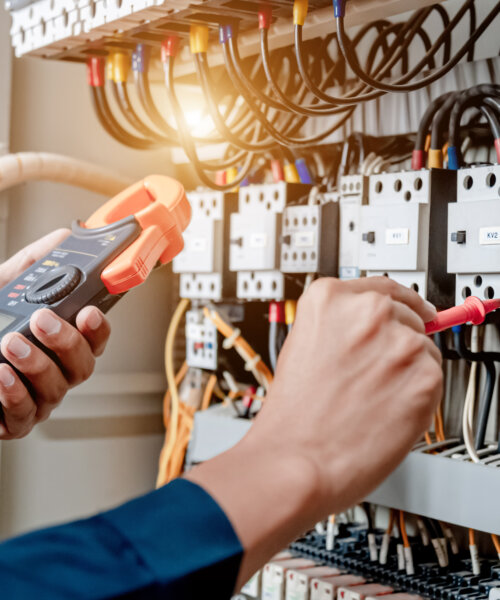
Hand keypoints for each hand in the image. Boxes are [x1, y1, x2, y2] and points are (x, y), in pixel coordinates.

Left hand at [0, 229, 110, 438]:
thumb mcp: (3, 287)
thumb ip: (34, 264)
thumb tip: (65, 238)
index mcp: (60, 340)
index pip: (95, 338)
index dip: (98, 328)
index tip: (89, 312)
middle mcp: (55, 370)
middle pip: (83, 366)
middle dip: (66, 343)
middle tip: (43, 320)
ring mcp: (38, 397)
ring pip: (57, 390)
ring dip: (36, 365)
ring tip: (11, 343)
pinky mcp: (15, 420)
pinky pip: (25, 415)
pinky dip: (15, 395)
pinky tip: (0, 375)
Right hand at [259, 276, 441, 513]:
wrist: (296, 459)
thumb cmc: (294, 414)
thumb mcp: (303, 346)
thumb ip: (340, 326)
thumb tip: (377, 327)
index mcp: (330, 298)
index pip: (382, 286)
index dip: (401, 301)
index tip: (413, 308)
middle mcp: (367, 311)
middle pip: (406, 317)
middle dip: (397, 344)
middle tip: (377, 374)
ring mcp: (399, 342)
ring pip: (423, 349)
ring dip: (407, 371)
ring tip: (373, 398)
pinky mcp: (424, 376)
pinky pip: (433, 379)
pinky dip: (417, 396)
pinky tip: (386, 411)